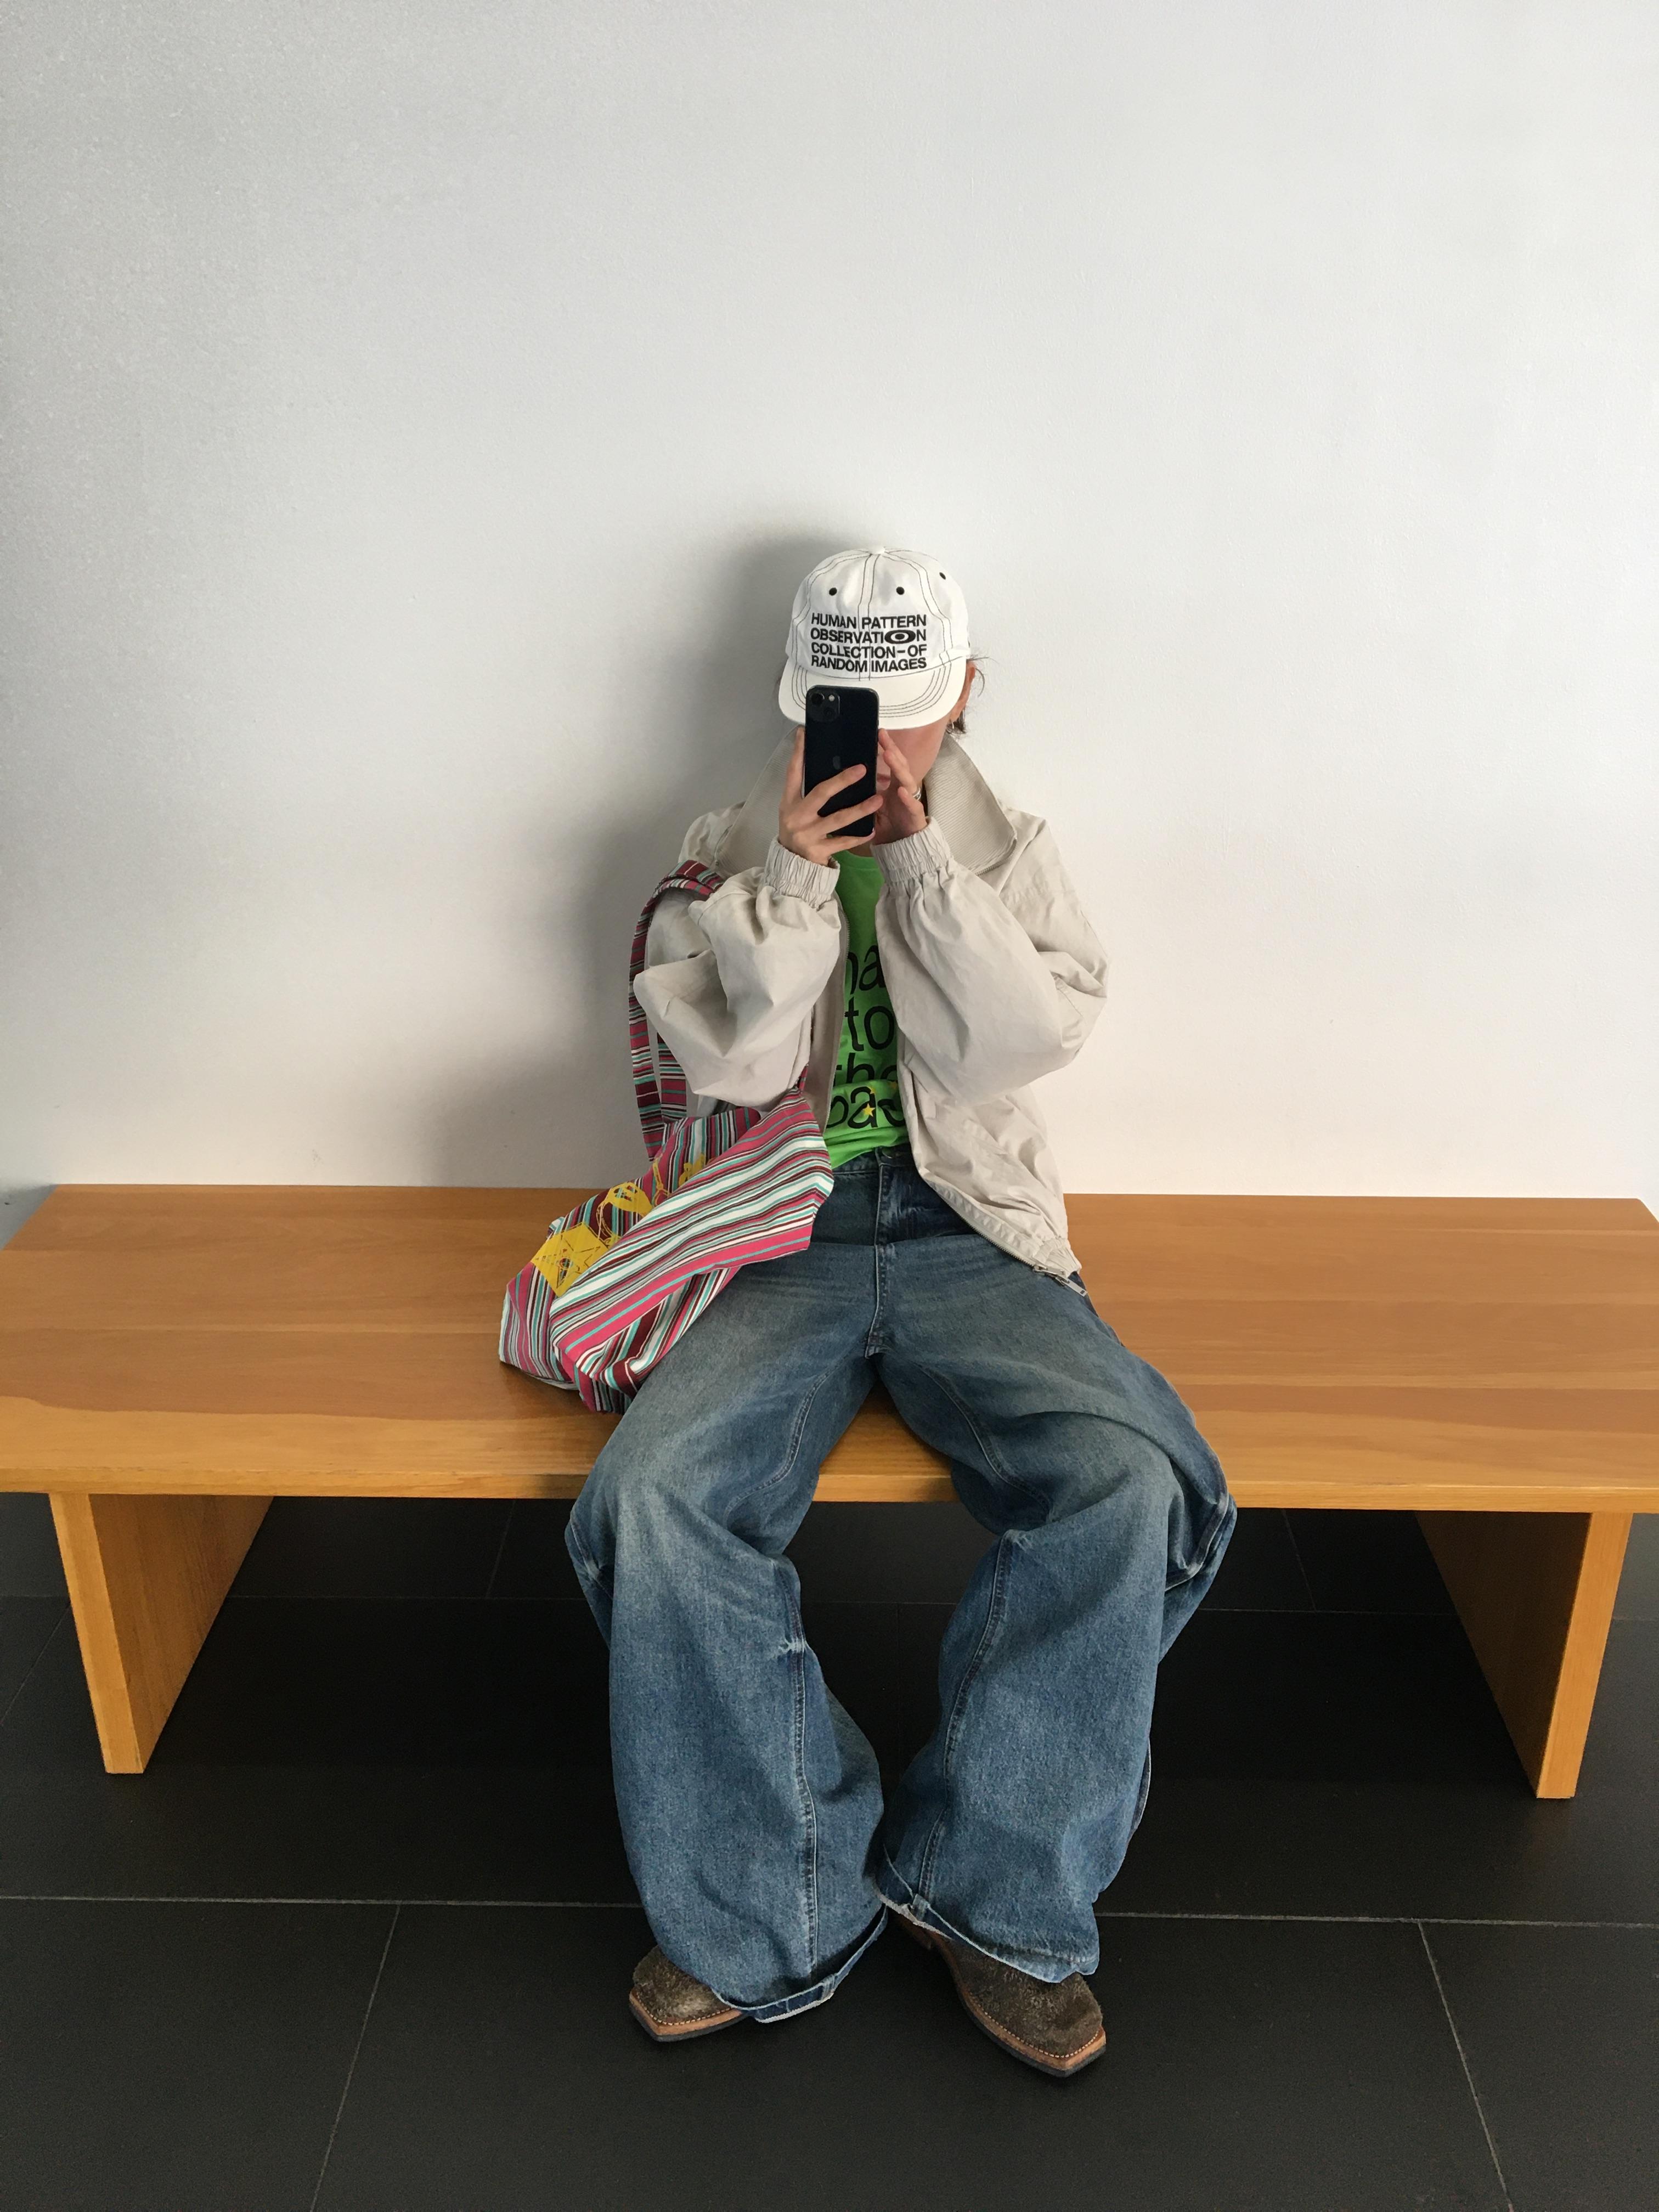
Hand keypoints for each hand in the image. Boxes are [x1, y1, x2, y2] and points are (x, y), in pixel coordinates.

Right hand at [777, 727, 881, 864]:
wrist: (790, 865)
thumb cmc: (797, 830)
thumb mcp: (794, 809)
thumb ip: (806, 792)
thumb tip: (826, 765)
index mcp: (789, 802)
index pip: (793, 773)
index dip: (798, 753)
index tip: (804, 734)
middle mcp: (796, 816)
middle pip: (820, 793)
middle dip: (842, 780)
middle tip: (861, 769)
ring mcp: (807, 834)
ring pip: (838, 818)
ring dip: (860, 809)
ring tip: (878, 800)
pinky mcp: (818, 850)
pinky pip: (842, 842)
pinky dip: (858, 836)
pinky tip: (872, 830)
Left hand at [868, 729, 928, 845]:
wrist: (902, 847)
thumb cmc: (887, 825)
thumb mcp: (871, 806)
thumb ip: (864, 793)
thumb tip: (844, 780)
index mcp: (893, 785)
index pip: (891, 762)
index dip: (886, 747)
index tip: (877, 733)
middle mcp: (903, 789)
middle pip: (900, 765)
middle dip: (892, 749)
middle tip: (882, 735)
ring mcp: (910, 801)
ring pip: (907, 780)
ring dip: (898, 767)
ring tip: (889, 755)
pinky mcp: (915, 816)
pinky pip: (913, 805)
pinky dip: (907, 798)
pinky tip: (901, 791)